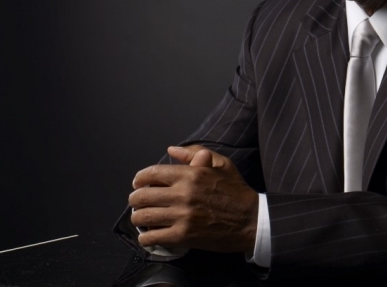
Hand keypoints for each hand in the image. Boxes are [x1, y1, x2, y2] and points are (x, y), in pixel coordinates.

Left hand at [129, 145, 257, 253]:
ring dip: (138, 218)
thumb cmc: (236, 192)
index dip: (139, 178)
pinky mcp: (183, 236)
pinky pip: (152, 237)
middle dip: (135, 200)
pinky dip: (146, 237)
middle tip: (137, 203)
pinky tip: (149, 235)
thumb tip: (171, 150)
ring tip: (142, 218)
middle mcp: (183, 194)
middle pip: (142, 196)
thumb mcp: (222, 164)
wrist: (251, 220)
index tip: (138, 183)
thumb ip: (196, 153)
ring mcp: (182, 216)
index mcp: (191, 174)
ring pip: (143, 217)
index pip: (151, 173)